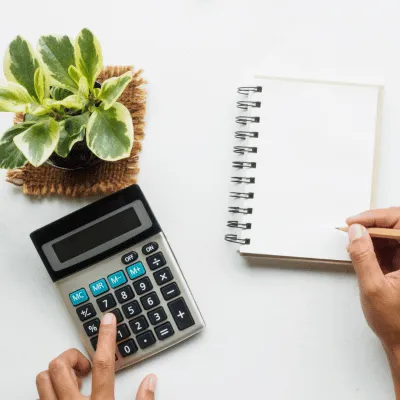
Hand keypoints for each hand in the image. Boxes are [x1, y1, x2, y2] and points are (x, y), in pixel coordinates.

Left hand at [35, 313, 156, 398]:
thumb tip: (150, 380)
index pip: (103, 363)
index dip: (106, 337)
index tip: (108, 319)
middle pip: (61, 366)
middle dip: (73, 357)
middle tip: (86, 365)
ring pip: (43, 378)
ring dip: (58, 371)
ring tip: (75, 379)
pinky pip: (40, 396)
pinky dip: (50, 388)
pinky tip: (65, 394)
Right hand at [347, 208, 399, 396]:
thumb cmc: (396, 322)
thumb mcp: (373, 288)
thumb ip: (363, 257)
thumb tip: (356, 233)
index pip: (399, 222)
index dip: (376, 218)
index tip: (356, 222)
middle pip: (396, 224)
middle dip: (372, 223)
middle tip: (353, 226)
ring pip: (390, 234)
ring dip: (370, 234)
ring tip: (353, 239)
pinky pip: (386, 246)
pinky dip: (371, 244)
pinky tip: (360, 249)